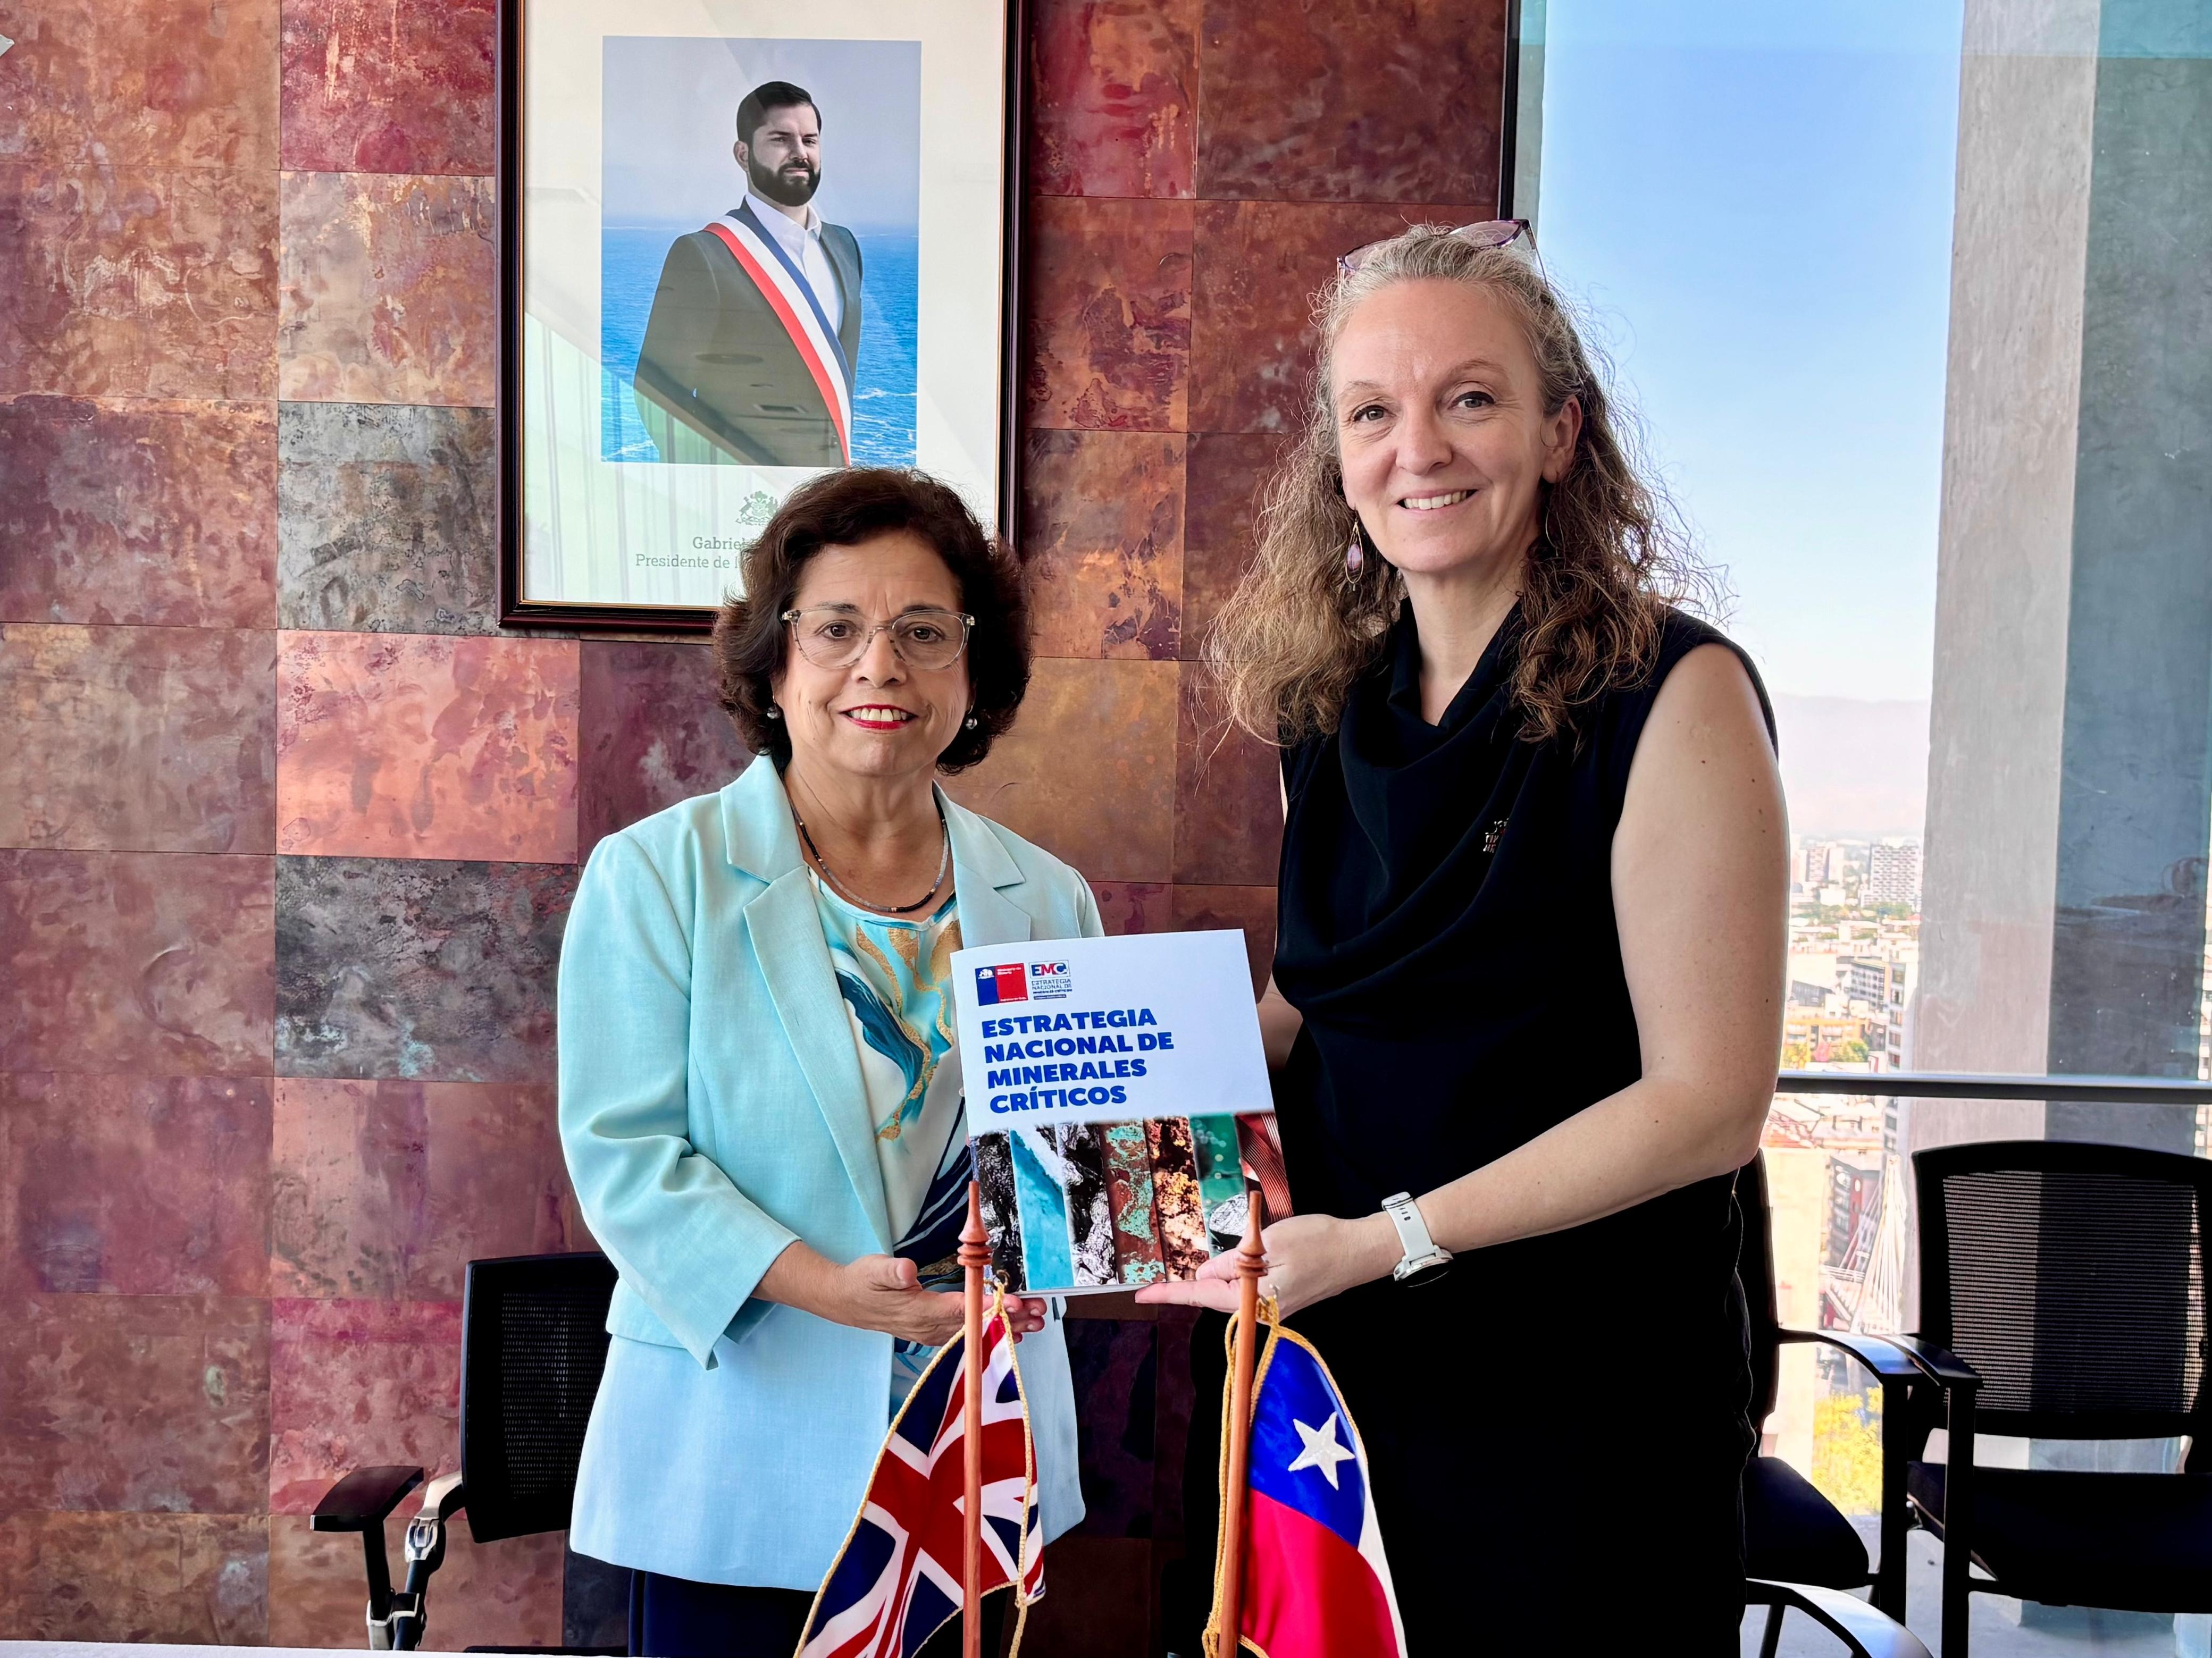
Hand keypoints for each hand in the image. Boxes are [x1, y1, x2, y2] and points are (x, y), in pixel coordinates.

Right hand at [828, 1255, 1048, 1344]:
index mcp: (919, 1311)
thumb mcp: (874, 1269)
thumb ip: (892, 1271)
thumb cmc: (862, 1282)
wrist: (845, 1302)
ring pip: (975, 1333)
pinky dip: (989, 1333)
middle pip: (976, 1325)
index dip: (989, 1307)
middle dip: (1009, 1319)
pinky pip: (966, 1336)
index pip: (961, 1310)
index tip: (1014, 1302)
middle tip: (1039, 1312)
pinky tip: (1008, 1332)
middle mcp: (928, 1328)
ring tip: (1035, 1322)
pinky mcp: (931, 1333)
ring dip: (1005, 1327)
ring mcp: (930, 1334)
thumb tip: (907, 1271)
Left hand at [1132, 1212, 1399, 1318]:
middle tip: (1152, 1286)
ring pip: (1230, 1292)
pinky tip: (1221, 1266)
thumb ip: (1235, 1259)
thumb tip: (1206, 1271)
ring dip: (1208, 1281)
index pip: (1203, 1295)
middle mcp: (1263, 1310)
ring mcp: (1274, 1305)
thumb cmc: (1319, 1242)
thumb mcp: (1270, 1243)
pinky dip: (1230, 1277)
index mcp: (1257, 1301)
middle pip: (1214, 1297)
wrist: (1361, 1251)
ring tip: (1181, 1278)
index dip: (1171, 1293)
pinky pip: (1246, 1288)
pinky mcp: (1283, 1296)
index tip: (1142, 1295)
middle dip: (1184, 1289)